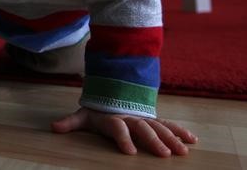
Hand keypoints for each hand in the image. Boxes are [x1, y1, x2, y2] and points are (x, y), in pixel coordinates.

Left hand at [52, 107, 196, 156]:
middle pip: (143, 128)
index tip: (128, 152)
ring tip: (183, 151)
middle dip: (153, 141)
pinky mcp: (153, 119)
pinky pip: (168, 124)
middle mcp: (130, 117)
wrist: (110, 93)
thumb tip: (53, 128)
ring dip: (172, 138)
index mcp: (113, 118)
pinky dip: (180, 131)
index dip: (122, 138)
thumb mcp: (82, 116)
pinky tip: (192, 140)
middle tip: (164, 154)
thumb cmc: (97, 110)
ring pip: (159, 127)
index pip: (117, 128)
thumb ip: (70, 122)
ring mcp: (143, 117)